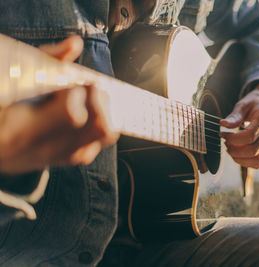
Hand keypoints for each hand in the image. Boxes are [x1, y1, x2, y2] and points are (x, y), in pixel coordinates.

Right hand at [0, 36, 118, 173]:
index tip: (72, 82)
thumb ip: (45, 59)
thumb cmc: (2, 105)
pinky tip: (87, 113)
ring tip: (91, 98)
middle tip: (88, 87)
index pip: (71, 114)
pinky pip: (99, 143)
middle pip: (97, 126)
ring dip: (104, 111)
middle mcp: (46, 148)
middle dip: (99, 100)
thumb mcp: (14, 80)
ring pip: (104, 136)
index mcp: (22, 129)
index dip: (78, 92)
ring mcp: (61, 157)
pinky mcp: (69, 159)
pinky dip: (100, 124)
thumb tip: (75, 43)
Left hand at [220, 82, 258, 168]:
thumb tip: (223, 124)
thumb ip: (234, 116)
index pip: (249, 136)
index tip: (222, 134)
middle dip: (234, 150)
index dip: (233, 138)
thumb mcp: (244, 105)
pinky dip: (245, 162)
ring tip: (230, 149)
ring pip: (257, 161)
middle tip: (225, 142)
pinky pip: (258, 163)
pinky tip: (237, 153)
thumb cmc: (255, 104)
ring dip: (239, 158)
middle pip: (253, 151)